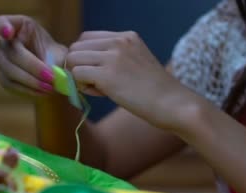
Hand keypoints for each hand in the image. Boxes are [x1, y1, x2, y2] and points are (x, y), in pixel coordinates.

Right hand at [0, 15, 67, 97]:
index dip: (2, 26)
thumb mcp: (59, 52)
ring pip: (10, 71)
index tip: (8, 32)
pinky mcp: (3, 78)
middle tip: (52, 77)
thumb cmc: (56, 57)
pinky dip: (28, 90)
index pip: (2, 22)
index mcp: (19, 26)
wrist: (55, 73)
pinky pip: (12, 85)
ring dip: (31, 81)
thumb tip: (50, 70)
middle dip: (33, 67)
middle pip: (12, 53)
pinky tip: (42, 92)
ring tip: (50, 87)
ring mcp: (2, 60)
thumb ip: (53, 58)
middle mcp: (5, 42)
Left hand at [66, 31, 191, 127]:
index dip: (85, 57)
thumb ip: (114, 59)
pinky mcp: (107, 74)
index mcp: (127, 36)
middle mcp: (118, 41)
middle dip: (79, 66)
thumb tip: (81, 69)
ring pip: (72, 59)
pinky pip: (77, 75)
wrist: (173, 104)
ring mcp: (112, 56)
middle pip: (76, 47)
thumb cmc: (156, 92)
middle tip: (95, 84)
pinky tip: (101, 94)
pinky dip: (83, 87)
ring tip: (98, 89)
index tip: (96, 73)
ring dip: (79, 77)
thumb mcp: (137, 63)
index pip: (86, 38)